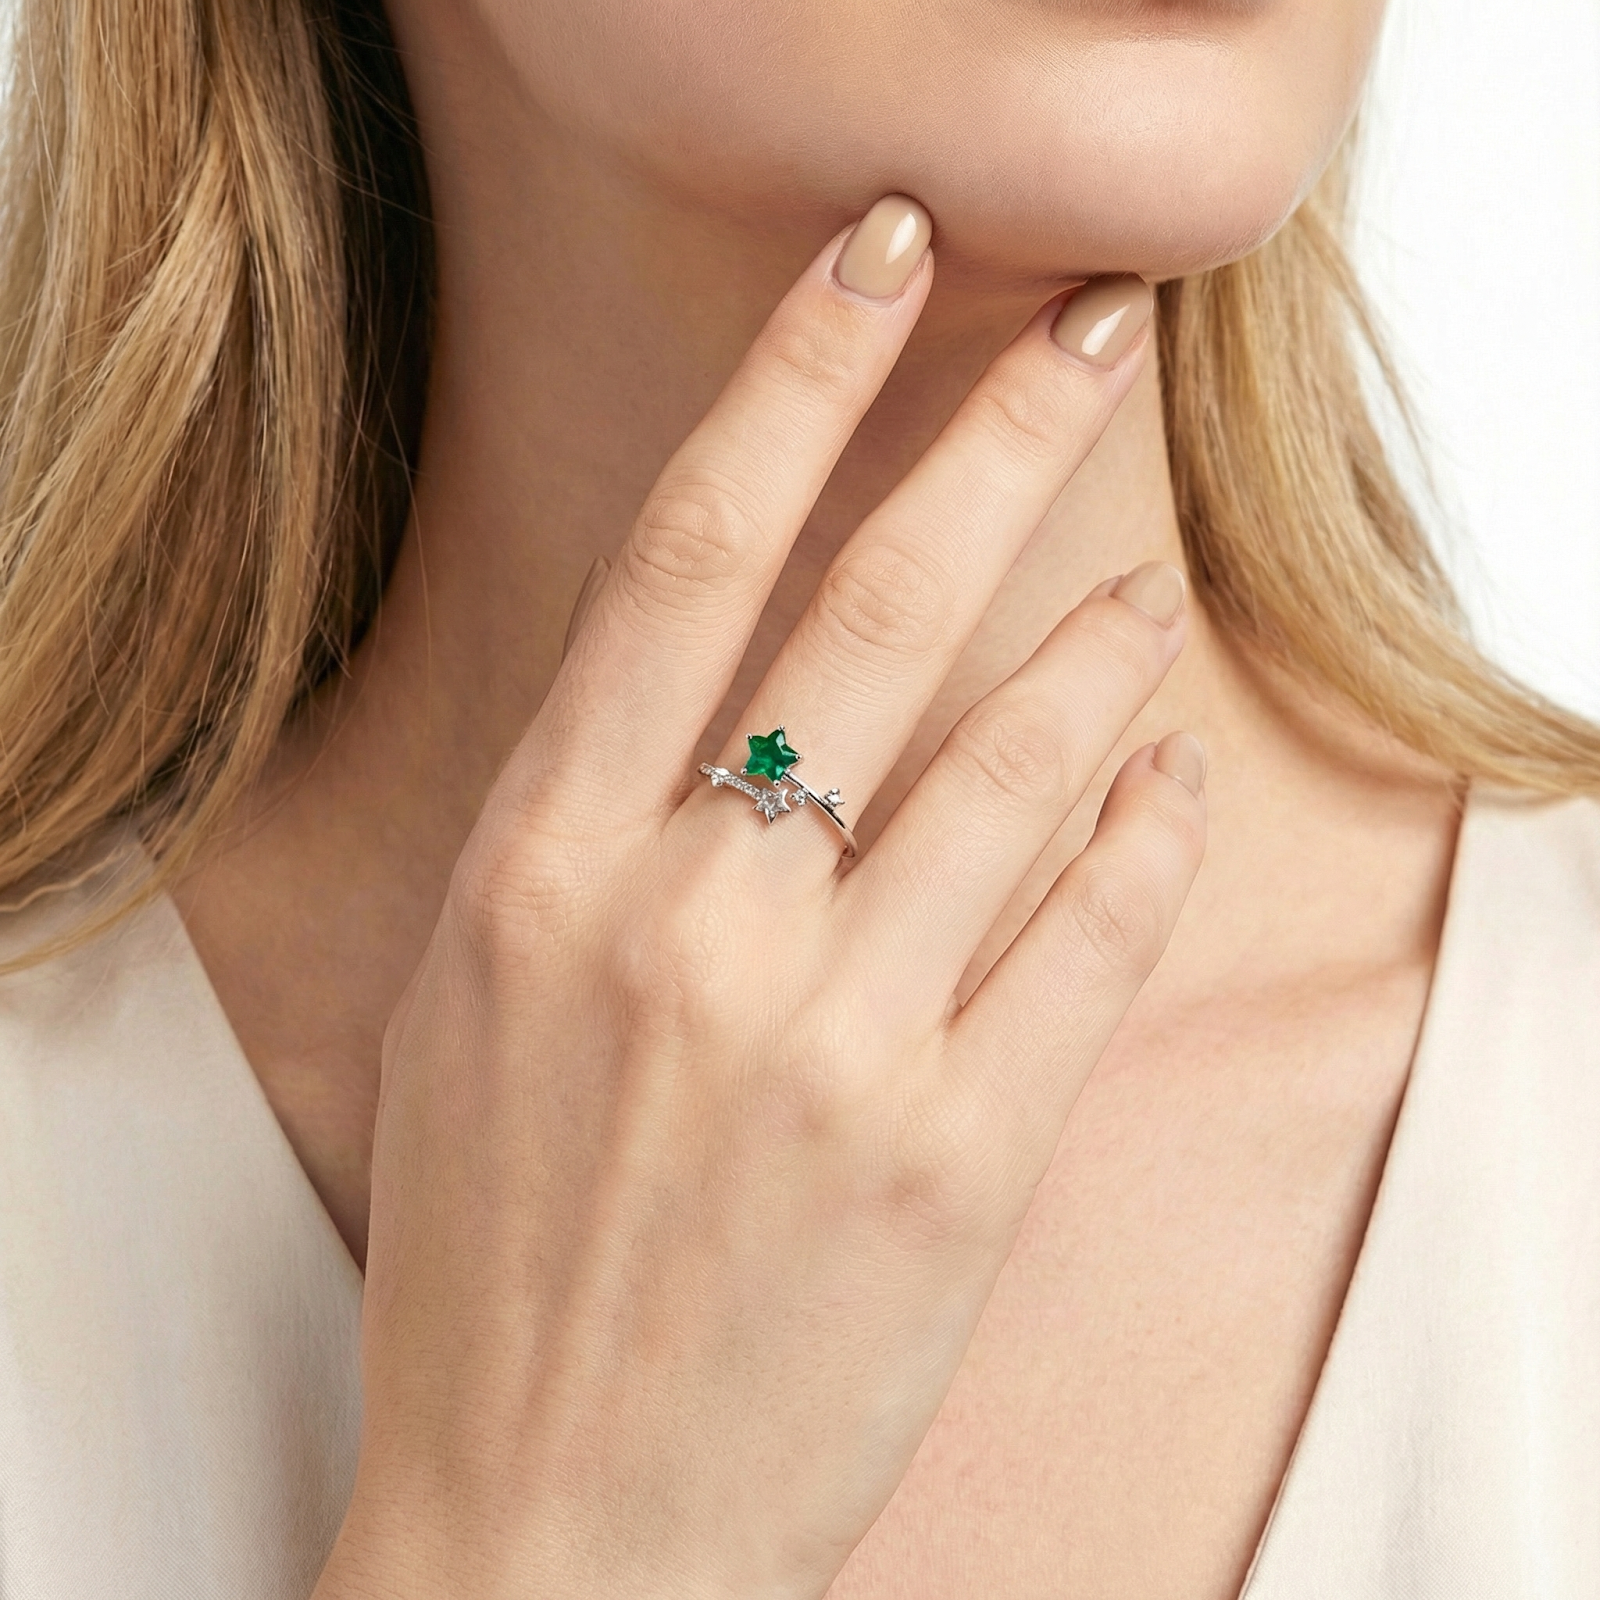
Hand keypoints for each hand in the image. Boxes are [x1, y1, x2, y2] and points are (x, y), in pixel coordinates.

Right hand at [316, 197, 1203, 1599]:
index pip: (684, 558)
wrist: (550, 1527)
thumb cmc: (503, 1254)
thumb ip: (604, 834)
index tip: (873, 262)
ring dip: (1097, 649)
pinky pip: (1088, 940)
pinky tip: (1164, 782)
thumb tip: (753, 691)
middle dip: (999, 437)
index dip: (792, 385)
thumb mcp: (484, 1001)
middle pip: (875, 614)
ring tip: (1141, 585)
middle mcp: (686, 927)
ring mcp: (832, 1043)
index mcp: (540, 872)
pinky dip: (1142, 838)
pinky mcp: (956, 1159)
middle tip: (1092, 329)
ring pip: (1018, 767)